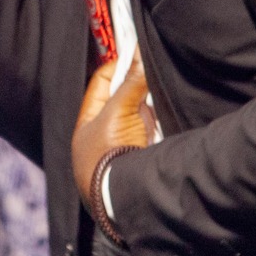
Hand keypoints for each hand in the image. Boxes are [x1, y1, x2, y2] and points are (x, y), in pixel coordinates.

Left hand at [73, 52, 154, 228]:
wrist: (121, 201)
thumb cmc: (107, 158)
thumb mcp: (119, 114)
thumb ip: (131, 84)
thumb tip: (139, 54)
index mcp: (87, 124)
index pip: (101, 84)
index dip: (118, 67)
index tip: (135, 54)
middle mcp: (103, 136)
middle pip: (124, 100)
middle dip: (139, 87)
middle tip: (152, 71)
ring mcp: (122, 150)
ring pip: (141, 117)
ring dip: (151, 107)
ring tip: (161, 92)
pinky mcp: (140, 161)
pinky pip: (154, 135)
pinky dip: (161, 125)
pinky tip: (168, 119)